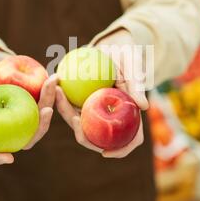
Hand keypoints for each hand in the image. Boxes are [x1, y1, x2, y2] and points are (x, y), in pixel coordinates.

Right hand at [0, 45, 56, 164]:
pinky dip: (51, 91)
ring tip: (52, 85)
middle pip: (25, 137)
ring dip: (49, 103)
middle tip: (47, 110)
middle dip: (39, 128)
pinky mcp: (35, 102)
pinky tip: (54, 77)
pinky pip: (45, 100)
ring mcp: (24, 115)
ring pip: (39, 119)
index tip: (10, 158)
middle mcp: (9, 124)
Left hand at [55, 29, 147, 157]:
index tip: (105, 153)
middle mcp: (109, 116)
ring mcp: (94, 110)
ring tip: (59, 95)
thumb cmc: (128, 57)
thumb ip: (137, 86)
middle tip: (74, 119)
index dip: (120, 150)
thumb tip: (144, 106)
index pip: (129, 140)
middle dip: (82, 133)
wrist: (114, 47)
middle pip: (97, 135)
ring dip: (66, 112)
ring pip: (79, 121)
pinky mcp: (81, 101)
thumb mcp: (134, 68)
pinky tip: (56, 88)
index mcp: (128, 115)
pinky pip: (70, 105)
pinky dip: (62, 99)